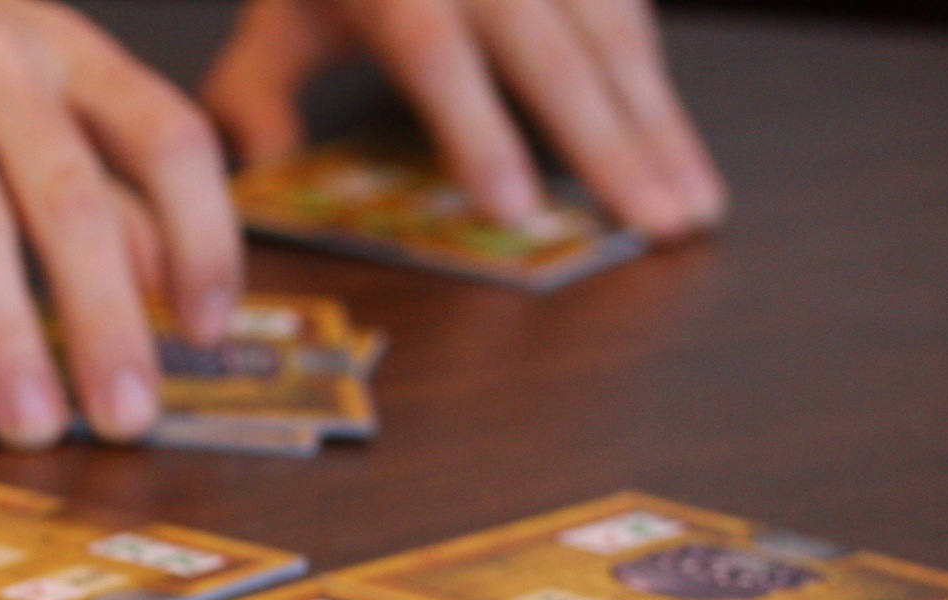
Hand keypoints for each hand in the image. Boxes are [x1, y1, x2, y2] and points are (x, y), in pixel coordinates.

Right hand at [0, 0, 243, 447]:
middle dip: (107, 320)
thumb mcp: (18, 91)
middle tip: (128, 417)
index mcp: (63, 50)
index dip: (201, 234)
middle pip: (72, 196)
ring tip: (31, 426)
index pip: (165, 136)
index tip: (209, 326)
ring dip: (8, 336)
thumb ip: (91, 179)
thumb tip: (166, 282)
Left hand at [201, 0, 725, 239]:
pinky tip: (687, 153)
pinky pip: (634, 9)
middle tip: (659, 229)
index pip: (437, 53)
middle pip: (556, 52)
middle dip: (612, 144)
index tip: (513, 209)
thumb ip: (254, 97)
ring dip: (662, 126)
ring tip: (694, 210)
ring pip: (617, 31)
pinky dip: (663, 87)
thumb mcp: (277, 19)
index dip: (477, 131)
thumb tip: (262, 173)